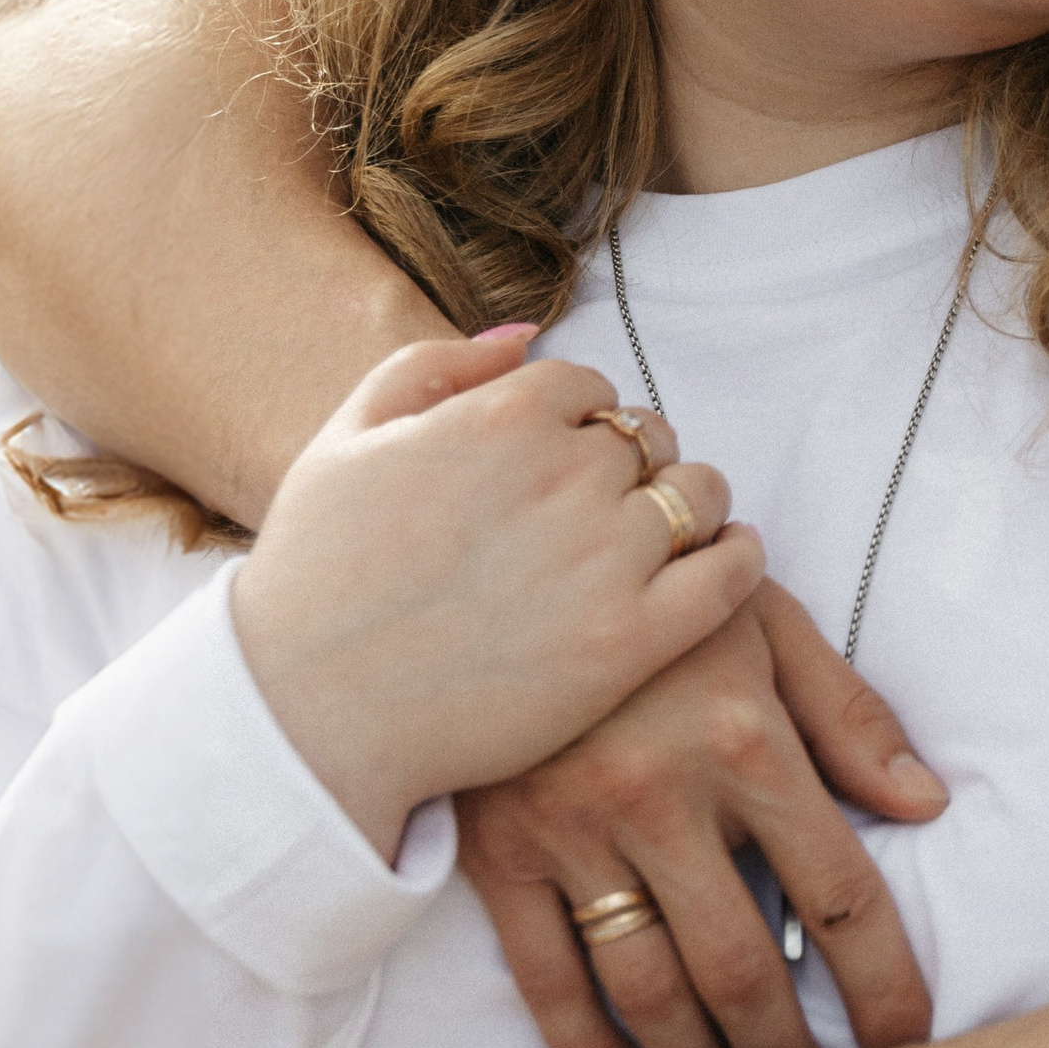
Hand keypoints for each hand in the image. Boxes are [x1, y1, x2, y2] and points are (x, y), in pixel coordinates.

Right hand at [233, 331, 763, 852]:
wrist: (307, 712)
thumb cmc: (315, 575)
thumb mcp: (347, 438)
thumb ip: (436, 366)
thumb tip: (527, 335)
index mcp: (501, 416)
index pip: (590, 385)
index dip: (579, 422)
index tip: (559, 464)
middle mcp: (565, 475)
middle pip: (647, 437)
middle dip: (628, 465)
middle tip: (595, 515)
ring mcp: (606, 558)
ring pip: (699, 492)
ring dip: (687, 505)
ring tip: (656, 539)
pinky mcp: (632, 640)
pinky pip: (732, 573)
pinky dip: (740, 556)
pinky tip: (722, 560)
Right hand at [461, 581, 940, 1047]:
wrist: (499, 555)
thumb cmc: (655, 594)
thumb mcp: (765, 621)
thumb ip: (849, 715)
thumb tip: (926, 805)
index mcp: (745, 737)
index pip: (840, 894)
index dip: (886, 984)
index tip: (913, 1045)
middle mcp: (662, 795)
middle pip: (748, 967)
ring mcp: (574, 831)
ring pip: (653, 990)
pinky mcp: (500, 854)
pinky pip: (549, 981)